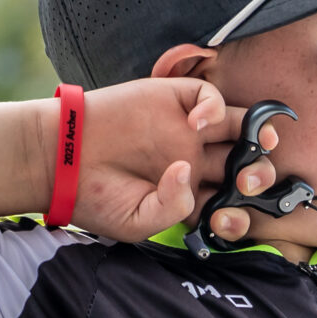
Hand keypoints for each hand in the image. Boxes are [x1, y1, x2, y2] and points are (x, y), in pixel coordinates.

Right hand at [68, 78, 276, 243]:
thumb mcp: (136, 220)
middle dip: (258, 175)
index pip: (234, 201)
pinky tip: (196, 124)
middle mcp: (195, 161)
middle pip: (245, 164)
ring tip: (259, 144)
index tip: (232, 218)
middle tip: (247, 182)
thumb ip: (172, 207)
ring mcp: (186, 130)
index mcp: (191, 195)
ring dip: (258, 136)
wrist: (57, 160)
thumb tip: (188, 170)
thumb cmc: (93, 197)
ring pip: (240, 128)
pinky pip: (209, 97)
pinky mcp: (172, 100)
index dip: (244, 210)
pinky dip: (214, 107)